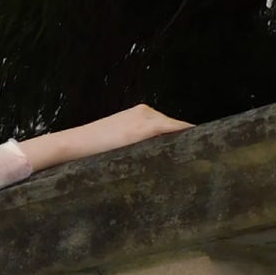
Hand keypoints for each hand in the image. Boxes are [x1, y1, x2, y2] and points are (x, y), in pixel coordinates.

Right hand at [19, 104, 192, 172]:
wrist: (74, 144)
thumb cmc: (91, 150)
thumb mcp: (117, 145)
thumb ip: (135, 147)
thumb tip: (153, 162)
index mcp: (139, 114)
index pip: (167, 126)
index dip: (180, 138)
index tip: (196, 150)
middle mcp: (146, 112)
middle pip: (174, 128)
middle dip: (185, 141)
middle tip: (201, 156)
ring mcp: (146, 118)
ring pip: (175, 129)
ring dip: (186, 141)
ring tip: (200, 155)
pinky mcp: (145, 128)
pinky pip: (173, 130)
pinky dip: (184, 136)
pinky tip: (194, 146)